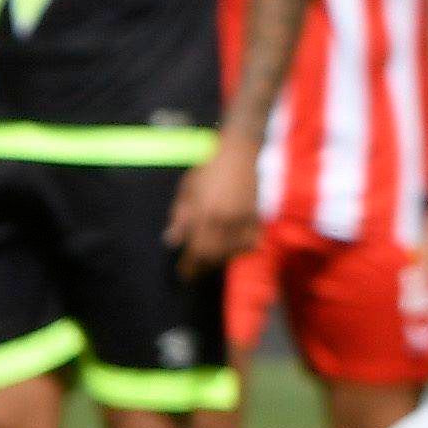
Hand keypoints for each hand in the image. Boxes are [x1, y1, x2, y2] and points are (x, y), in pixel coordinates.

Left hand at [168, 140, 261, 272]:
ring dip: (218, 259)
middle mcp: (223, 221)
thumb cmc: (208, 169)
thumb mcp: (186, 191)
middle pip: (212, 255)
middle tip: (193, 271)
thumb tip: (172, 241)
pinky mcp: (256, 217)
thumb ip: (179, 217)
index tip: (183, 275)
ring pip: (230, 252)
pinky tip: (232, 249)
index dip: (189, 266)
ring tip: (208, 260)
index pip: (195, 250)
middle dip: (201, 266)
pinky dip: (241, 249)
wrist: (239, 152)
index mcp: (203, 214)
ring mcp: (242, 220)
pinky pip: (250, 243)